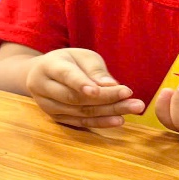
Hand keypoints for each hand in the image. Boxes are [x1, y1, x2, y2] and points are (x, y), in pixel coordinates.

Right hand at [24, 48, 144, 128]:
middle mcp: (43, 87)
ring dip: (109, 112)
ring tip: (134, 108)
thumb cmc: (68, 62)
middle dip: (108, 99)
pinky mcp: (56, 118)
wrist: (42, 74)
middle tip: (135, 100)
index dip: (84, 83)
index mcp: (49, 66)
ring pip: (80, 112)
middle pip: (76, 97)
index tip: (106, 88)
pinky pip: (80, 123)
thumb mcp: (81, 56)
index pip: (67, 76)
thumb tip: (111, 85)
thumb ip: (95, 70)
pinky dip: (100, 122)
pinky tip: (119, 120)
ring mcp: (47, 106)